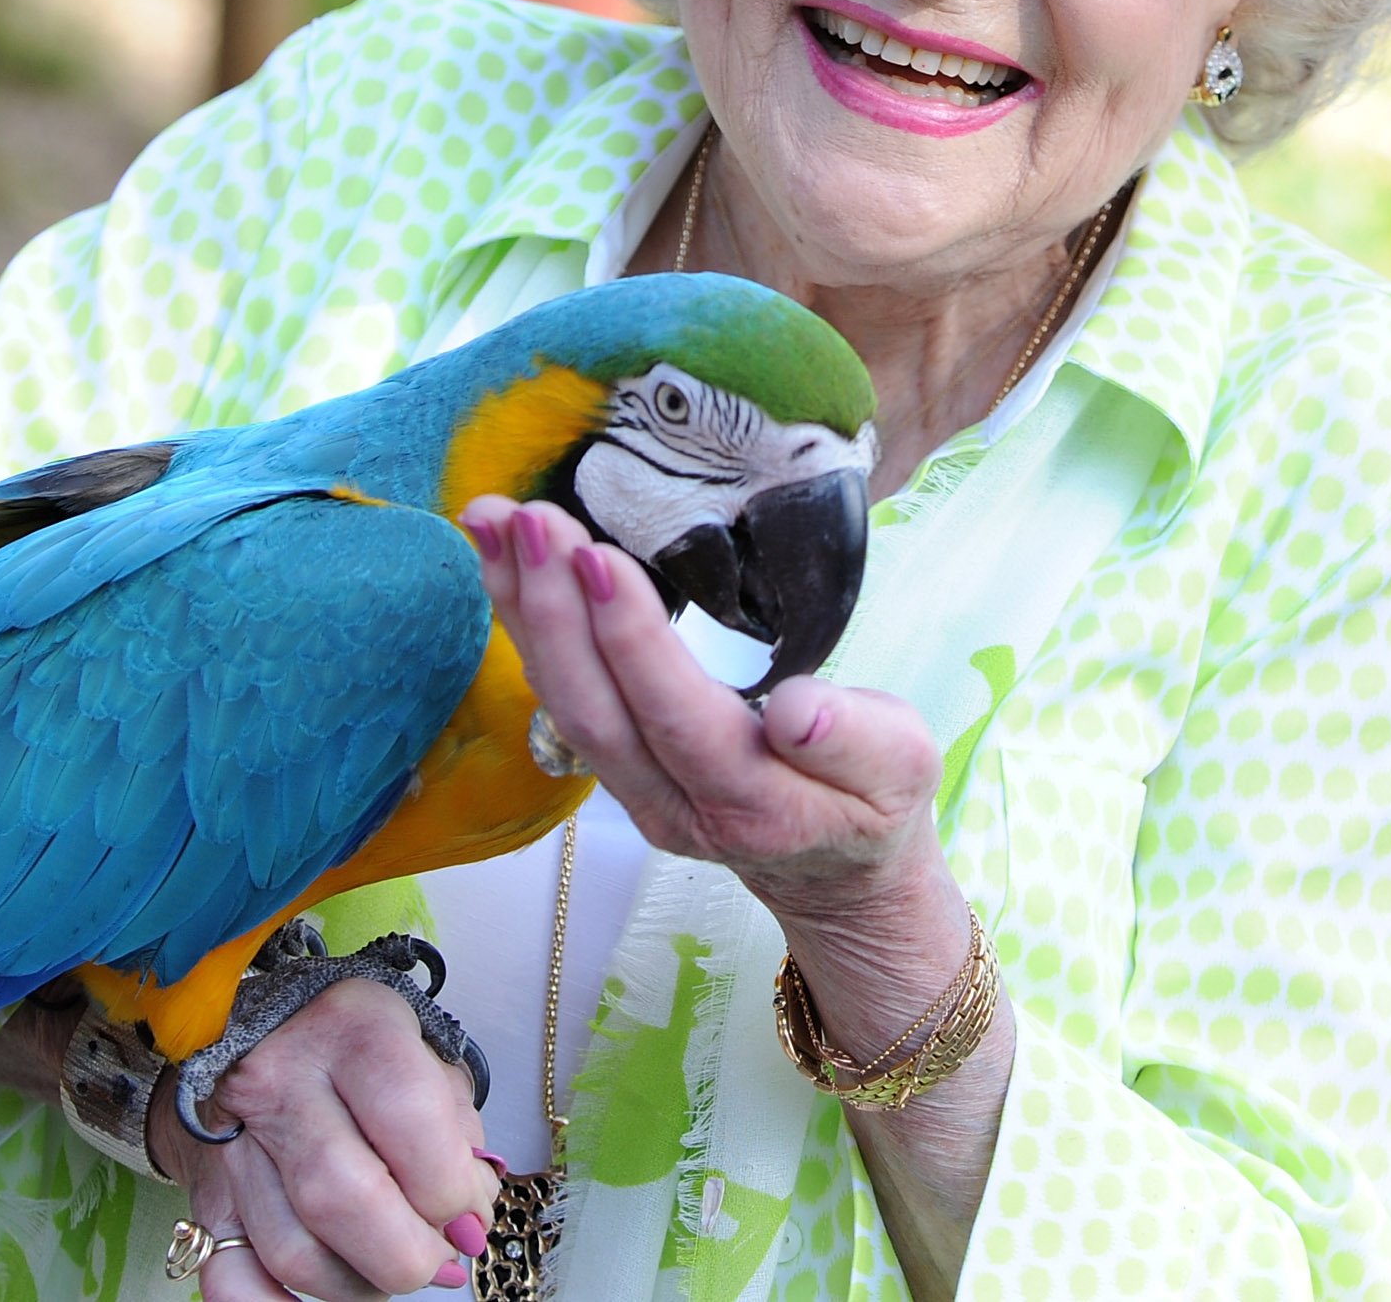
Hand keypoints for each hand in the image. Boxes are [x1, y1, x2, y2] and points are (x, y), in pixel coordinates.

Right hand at [142, 979, 497, 1301]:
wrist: (256, 1034)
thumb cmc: (355, 1049)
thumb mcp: (420, 1052)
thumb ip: (456, 1131)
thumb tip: (467, 1219)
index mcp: (351, 1030)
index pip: (408, 1116)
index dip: (452, 1186)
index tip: (470, 1212)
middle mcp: (281, 1079)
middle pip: (343, 1196)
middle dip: (409, 1252)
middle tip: (440, 1257)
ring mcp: (235, 1141)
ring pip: (294, 1252)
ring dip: (361, 1284)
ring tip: (392, 1265)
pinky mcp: (210, 1193)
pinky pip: (231, 1279)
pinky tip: (331, 1296)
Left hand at [458, 496, 943, 922]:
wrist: (834, 872)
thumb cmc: (872, 800)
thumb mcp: (900, 768)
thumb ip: (852, 741)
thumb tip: (796, 709)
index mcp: (754, 803)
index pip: (678, 719)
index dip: (631, 641)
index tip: (595, 557)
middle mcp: (674, 805)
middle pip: (596, 711)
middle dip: (552, 610)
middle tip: (525, 518)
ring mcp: (634, 790)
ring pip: (563, 702)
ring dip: (521, 609)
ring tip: (491, 522)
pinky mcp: (615, 765)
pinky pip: (560, 693)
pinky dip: (525, 623)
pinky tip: (502, 562)